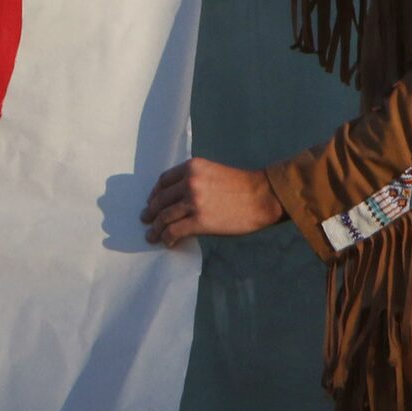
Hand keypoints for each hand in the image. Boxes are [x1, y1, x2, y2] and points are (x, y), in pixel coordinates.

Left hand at [142, 158, 283, 248]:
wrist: (265, 197)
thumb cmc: (244, 186)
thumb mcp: (215, 173)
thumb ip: (195, 179)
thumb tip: (177, 198)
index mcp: (192, 167)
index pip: (163, 181)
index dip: (155, 193)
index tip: (152, 201)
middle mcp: (189, 182)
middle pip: (161, 199)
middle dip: (151, 211)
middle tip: (146, 219)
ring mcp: (194, 202)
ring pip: (164, 217)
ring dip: (155, 228)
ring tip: (151, 235)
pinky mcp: (199, 221)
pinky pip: (174, 231)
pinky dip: (167, 238)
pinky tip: (168, 242)